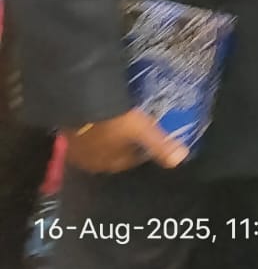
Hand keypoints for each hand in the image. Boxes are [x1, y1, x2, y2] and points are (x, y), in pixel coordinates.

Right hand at [66, 110, 187, 173]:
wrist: (79, 104)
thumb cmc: (115, 120)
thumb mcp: (142, 130)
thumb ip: (161, 145)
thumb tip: (181, 159)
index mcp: (111, 164)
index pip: (130, 161)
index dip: (141, 148)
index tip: (148, 134)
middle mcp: (91, 162)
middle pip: (113, 153)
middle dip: (123, 143)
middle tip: (133, 126)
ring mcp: (76, 149)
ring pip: (98, 145)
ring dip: (107, 136)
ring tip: (117, 120)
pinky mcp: (66, 135)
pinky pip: (84, 135)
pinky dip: (93, 129)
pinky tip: (97, 117)